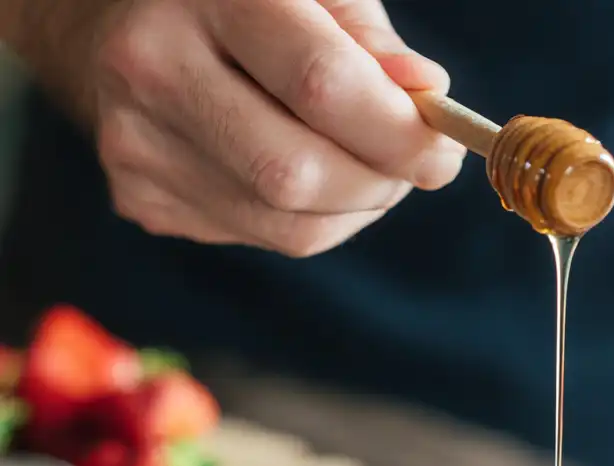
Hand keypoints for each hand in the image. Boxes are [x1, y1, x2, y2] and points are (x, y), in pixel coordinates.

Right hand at [81, 0, 464, 254]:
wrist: (115, 29)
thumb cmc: (240, 3)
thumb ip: (367, 39)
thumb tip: (426, 94)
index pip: (319, 84)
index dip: (397, 132)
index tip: (444, 153)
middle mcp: (152, 69)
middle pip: (297, 173)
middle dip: (379, 182)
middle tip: (413, 166)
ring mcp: (138, 145)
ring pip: (288, 226)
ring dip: (355, 208)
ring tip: (367, 168)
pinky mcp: (143, 198)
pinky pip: (265, 239)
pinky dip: (314, 219)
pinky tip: (310, 179)